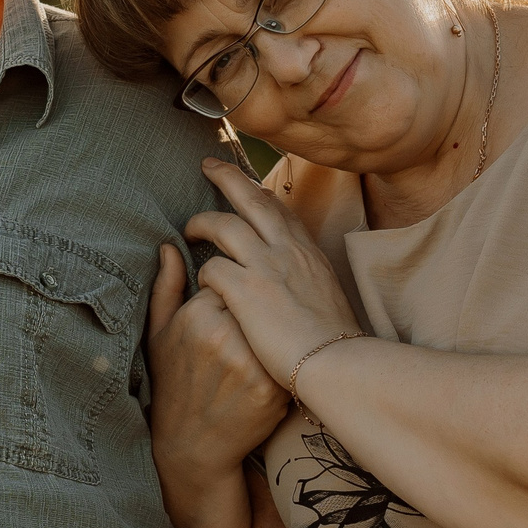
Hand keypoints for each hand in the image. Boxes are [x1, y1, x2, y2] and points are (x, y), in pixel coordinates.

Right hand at [148, 242, 291, 482]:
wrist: (192, 444)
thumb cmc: (173, 384)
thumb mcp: (158, 334)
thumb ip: (166, 286)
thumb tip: (169, 246)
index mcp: (197, 315)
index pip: (230, 279)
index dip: (228, 298)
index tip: (221, 318)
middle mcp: (224, 334)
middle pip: (255, 300)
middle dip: (251, 312)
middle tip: (239, 337)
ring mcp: (251, 361)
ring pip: (273, 326)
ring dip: (268, 334)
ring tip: (251, 354)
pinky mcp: (271, 386)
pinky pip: (284, 354)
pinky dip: (279, 359)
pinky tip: (265, 370)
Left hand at [186, 157, 362, 386]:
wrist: (338, 364)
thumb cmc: (336, 345)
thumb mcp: (330, 300)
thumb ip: (311, 282)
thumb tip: (302, 281)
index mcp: (309, 253)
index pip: (281, 211)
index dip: (261, 194)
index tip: (248, 185)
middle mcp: (288, 251)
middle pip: (252, 199)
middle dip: (227, 177)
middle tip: (208, 164)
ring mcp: (267, 267)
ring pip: (223, 225)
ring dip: (202, 222)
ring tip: (190, 228)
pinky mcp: (246, 291)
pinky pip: (212, 269)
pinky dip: (203, 273)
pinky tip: (202, 285)